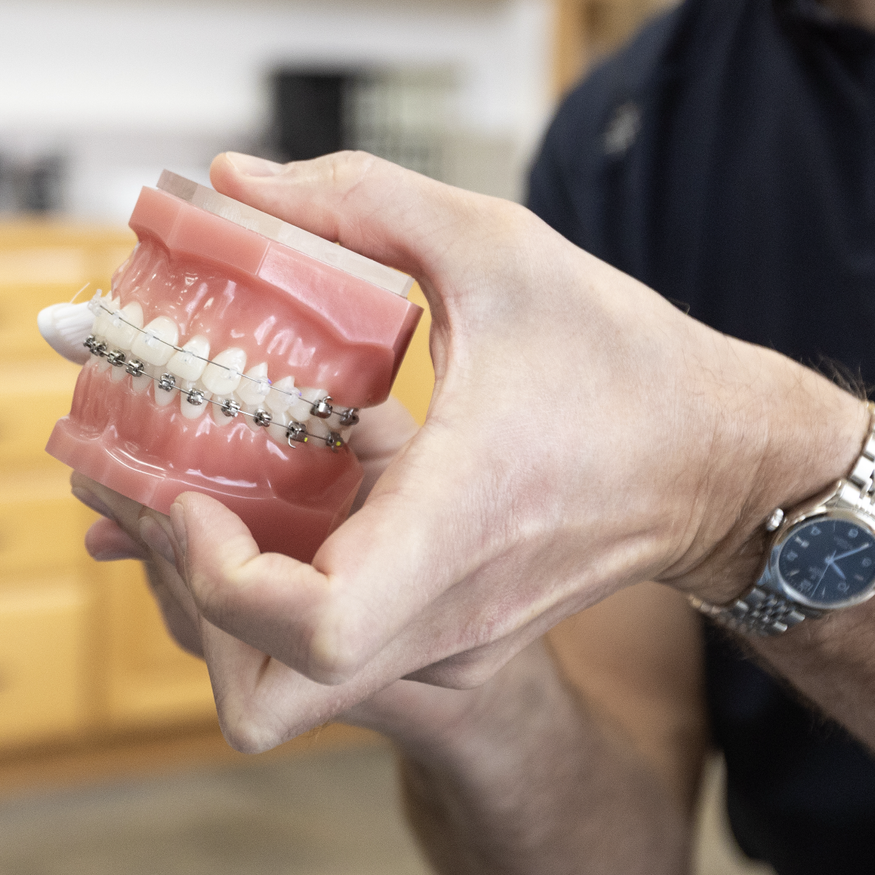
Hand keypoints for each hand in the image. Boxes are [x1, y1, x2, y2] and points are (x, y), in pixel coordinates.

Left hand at [137, 151, 866, 750]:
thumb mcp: (501, 246)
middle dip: (182, 600)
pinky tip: (265, 492)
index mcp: (458, 527)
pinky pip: (323, 652)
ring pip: (279, 687)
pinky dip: (271, 589)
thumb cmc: (625, 360)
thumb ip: (361, 200)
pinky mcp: (443, 652)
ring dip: (216, 600)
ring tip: (190, 488)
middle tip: (150, 492)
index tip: (186, 491)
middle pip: (262, 696)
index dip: (219, 578)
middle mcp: (442, 618)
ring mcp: (443, 651)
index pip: (313, 632)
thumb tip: (231, 179)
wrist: (724, 466)